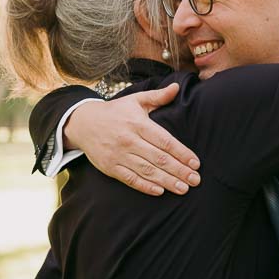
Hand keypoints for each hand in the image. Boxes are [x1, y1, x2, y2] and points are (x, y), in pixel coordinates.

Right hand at [66, 83, 200, 195]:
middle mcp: (129, 140)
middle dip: (179, 170)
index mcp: (138, 124)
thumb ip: (157, 97)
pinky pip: (130, 179)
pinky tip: (160, 191)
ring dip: (167, 181)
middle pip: (159, 158)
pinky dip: (145, 186)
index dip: (182, 153)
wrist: (83, 123)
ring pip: (147, 171)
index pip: (165, 141)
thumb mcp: (135, 100)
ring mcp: (119, 155)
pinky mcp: (110, 167)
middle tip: (195, 180)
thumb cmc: (115, 112)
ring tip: (183, 189)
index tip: (196, 163)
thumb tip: (177, 87)